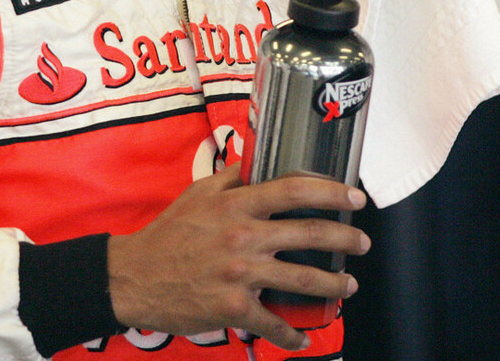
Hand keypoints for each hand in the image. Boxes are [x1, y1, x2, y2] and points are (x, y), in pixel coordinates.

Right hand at [107, 165, 369, 352]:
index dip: (330, 192)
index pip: (293, 190)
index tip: (354, 196)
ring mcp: (241, 274)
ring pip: (302, 280)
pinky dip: (292, 335)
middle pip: (308, 234)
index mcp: (236, 205)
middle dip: (344, 238)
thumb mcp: (198, 193)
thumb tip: (258, 161)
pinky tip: (303, 338)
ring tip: (348, 283)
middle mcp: (244, 236)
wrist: (137, 275)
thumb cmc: (169, 231)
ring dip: (333, 283)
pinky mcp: (235, 308)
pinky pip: (274, 323)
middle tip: (362, 242)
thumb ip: (231, 178)